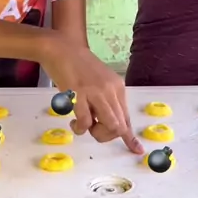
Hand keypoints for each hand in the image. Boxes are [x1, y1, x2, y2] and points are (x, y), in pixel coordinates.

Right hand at [41, 35, 143, 153]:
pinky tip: (73, 121)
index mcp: (117, 87)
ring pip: (111, 126)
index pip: (127, 117)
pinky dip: (80, 128)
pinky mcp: (80, 93)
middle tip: (92, 128)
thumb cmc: (77, 66)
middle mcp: (111, 90)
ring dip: (96, 133)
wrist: (61, 47)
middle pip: (121, 125)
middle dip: (106, 135)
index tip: (136, 150)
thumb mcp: (99, 82)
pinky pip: (86, 122)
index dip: (130, 137)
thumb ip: (105, 100)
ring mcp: (96, 92)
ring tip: (82, 125)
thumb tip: (108, 122)